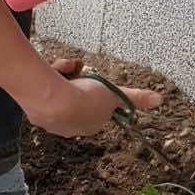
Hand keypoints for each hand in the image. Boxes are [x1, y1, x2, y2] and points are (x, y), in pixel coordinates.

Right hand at [34, 59, 164, 137]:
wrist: (50, 98)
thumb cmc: (83, 99)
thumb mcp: (115, 95)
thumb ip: (135, 98)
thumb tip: (159, 100)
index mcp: (88, 125)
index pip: (95, 107)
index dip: (95, 92)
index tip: (95, 83)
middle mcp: (68, 126)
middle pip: (76, 97)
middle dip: (79, 81)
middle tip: (80, 73)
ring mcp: (50, 118)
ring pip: (60, 90)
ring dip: (66, 74)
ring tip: (68, 68)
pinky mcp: (34, 108)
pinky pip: (44, 87)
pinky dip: (50, 75)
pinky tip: (54, 69)